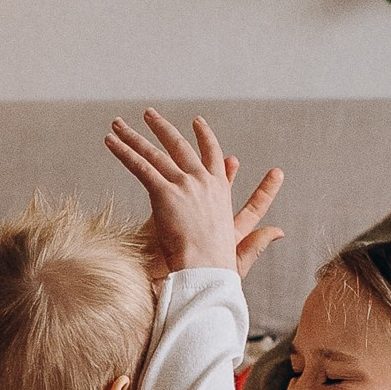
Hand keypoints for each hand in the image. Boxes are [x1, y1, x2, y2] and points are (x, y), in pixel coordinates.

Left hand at [106, 109, 283, 277]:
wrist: (206, 274)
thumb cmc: (220, 270)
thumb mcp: (242, 251)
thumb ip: (258, 239)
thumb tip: (280, 232)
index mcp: (221, 194)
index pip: (214, 158)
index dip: (205, 139)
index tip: (198, 123)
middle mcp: (204, 182)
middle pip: (181, 148)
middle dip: (164, 130)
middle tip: (150, 115)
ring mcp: (185, 185)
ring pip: (155, 153)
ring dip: (134, 136)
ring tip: (119, 123)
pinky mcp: (165, 192)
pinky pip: (140, 166)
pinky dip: (123, 152)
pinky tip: (110, 141)